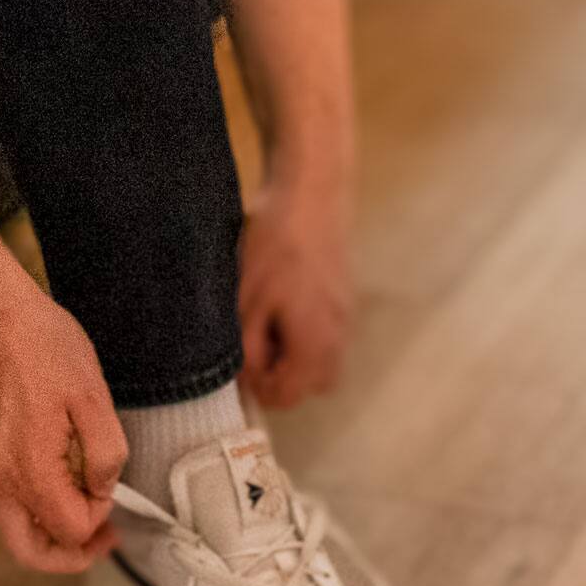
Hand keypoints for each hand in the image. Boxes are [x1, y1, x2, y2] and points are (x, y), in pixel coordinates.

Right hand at [0, 287, 124, 572]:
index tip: (114, 487)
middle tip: (100, 539)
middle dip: (67, 555)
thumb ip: (104, 452)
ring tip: (79, 513)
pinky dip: (26, 510)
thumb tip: (103, 488)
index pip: (71, 529)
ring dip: (46, 535)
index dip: (102, 515)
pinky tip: (51, 482)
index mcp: (29, 472)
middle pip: (29, 551)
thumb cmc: (38, 344)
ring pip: (10, 530)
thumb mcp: (91, 393)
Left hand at [238, 173, 354, 410]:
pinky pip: (329, 331)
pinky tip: (284, 301)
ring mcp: (345, 311)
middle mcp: (337, 332)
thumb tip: (248, 377)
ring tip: (269, 323)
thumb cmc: (274, 243)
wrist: (311, 189)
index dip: (259, 389)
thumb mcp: (247, 299)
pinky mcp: (344, 291)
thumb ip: (248, 347)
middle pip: (313, 384)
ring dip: (297, 355)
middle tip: (256, 347)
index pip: (289, 396)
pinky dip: (307, 331)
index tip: (240, 363)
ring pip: (324, 358)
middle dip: (283, 378)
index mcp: (313, 340)